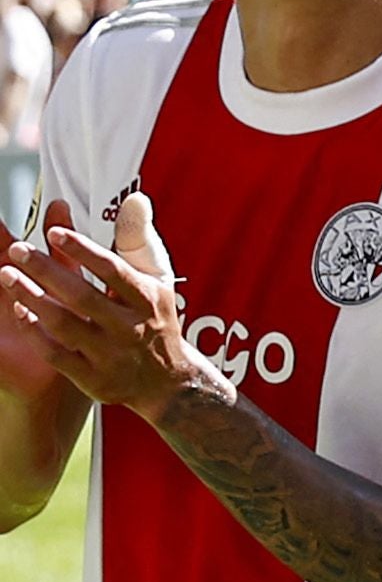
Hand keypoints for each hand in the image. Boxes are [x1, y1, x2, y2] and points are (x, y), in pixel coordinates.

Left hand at [4, 193, 212, 426]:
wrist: (166, 382)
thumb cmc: (154, 318)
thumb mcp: (156, 278)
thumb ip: (138, 239)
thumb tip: (135, 199)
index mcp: (148, 299)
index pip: (113, 270)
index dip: (83, 251)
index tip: (55, 231)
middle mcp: (131, 328)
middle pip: (82, 297)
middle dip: (46, 271)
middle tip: (17, 249)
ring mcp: (111, 356)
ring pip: (64, 325)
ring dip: (32, 298)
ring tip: (7, 275)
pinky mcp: (93, 379)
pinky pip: (57, 355)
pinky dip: (35, 332)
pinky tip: (19, 311)